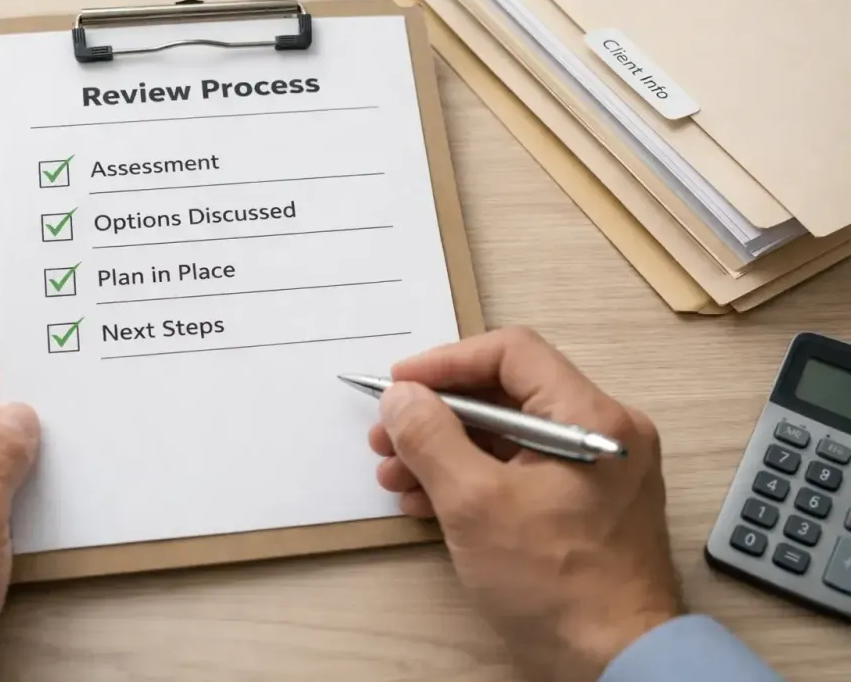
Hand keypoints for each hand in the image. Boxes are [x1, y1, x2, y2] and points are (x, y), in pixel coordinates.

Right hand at [369, 328, 682, 681]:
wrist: (617, 664)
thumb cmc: (558, 585)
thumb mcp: (475, 504)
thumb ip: (431, 438)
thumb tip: (400, 397)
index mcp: (592, 417)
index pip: (512, 353)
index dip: (447, 362)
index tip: (399, 383)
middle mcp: (602, 433)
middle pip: (505, 395)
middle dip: (436, 415)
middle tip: (386, 435)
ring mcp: (594, 473)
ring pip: (506, 437)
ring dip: (444, 450)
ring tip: (394, 475)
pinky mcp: (581, 507)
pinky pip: (518, 472)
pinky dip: (470, 479)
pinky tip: (424, 501)